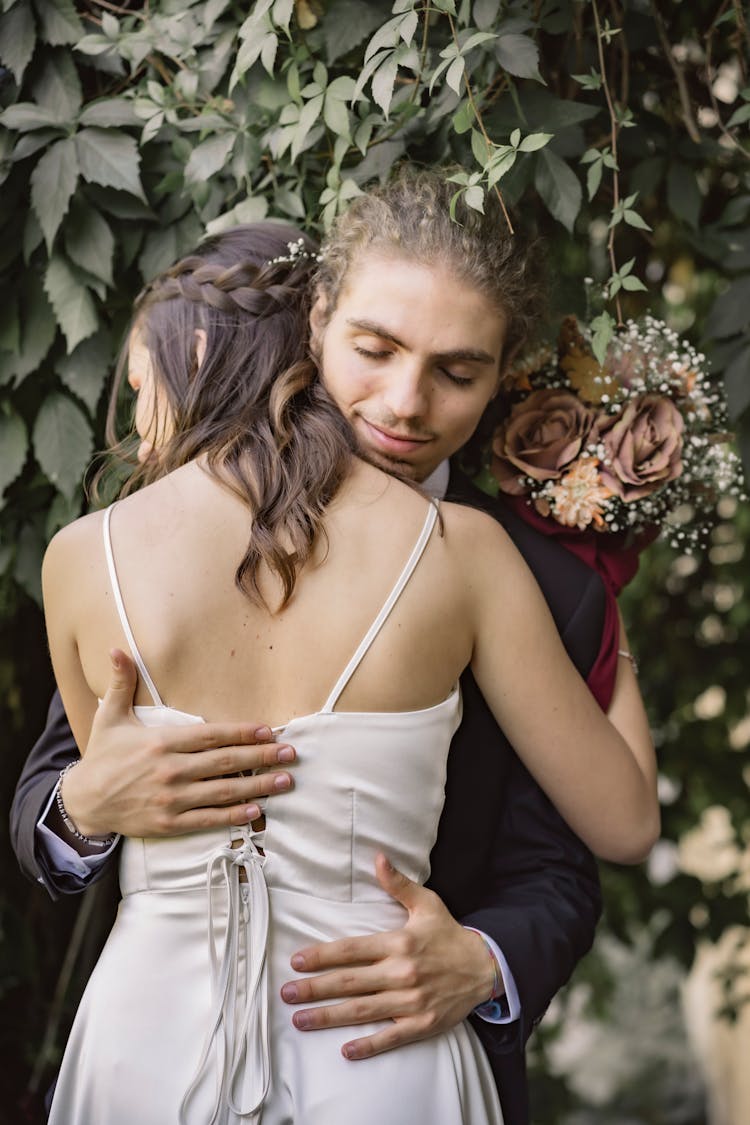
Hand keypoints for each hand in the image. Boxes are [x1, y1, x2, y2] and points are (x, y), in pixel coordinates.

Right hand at [62, 649, 295, 837]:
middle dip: (262, 757)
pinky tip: (256, 811)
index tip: (268, 731)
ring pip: (222, 791)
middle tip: (290, 753)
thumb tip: (117, 648)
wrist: (84, 801)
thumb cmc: (103, 755)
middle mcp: (170, 770)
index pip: (211, 735)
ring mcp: (171, 798)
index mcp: (162, 742)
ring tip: (285, 780)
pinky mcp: (168, 823)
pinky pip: (207, 819)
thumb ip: (121, 682)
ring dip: (257, 786)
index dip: (242, 733)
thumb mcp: (110, 716)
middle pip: (225, 762)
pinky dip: (233, 816)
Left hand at [279, 853, 496, 1058]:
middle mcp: (402, 973)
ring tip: (301, 1021)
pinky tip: (345, 1052)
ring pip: (362, 1011)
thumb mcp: (427, 904)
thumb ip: (399, 884)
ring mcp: (411, 1002)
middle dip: (315, 989)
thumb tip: (378, 857)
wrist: (485, 967)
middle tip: (287, 994)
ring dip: (329, 1017)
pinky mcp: (422, 1024)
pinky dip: (368, 1045)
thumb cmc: (449, 934)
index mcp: (399, 943)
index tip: (297, 961)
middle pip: (350, 983)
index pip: (352, 950)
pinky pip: (390, 1038)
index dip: (323, 956)